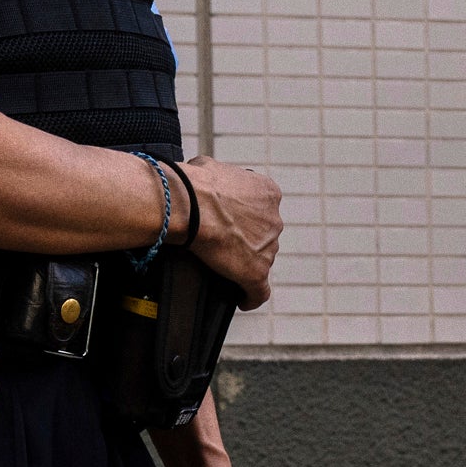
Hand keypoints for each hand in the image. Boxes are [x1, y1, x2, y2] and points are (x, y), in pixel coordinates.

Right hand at [184, 159, 282, 306]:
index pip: (261, 208)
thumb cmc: (195, 184)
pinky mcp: (256, 273)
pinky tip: (242, 299)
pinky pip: (259, 291)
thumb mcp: (209, 167)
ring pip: (261, 259)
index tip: (229, 220)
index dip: (245, 216)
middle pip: (264, 234)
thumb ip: (217, 175)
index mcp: (268, 192)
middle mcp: (274, 219)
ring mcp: (268, 248)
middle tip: (223, 243)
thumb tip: (204, 175)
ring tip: (223, 268)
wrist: (191, 204)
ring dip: (246, 263)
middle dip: (248, 239)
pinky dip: (251, 296)